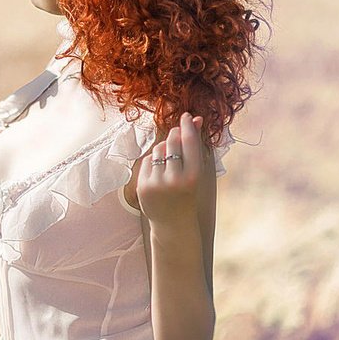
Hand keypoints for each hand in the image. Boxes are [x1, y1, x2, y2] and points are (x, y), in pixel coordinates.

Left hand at [136, 112, 205, 228]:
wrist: (173, 223)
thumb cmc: (188, 194)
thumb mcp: (196, 173)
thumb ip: (194, 147)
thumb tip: (195, 118)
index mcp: (193, 176)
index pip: (190, 142)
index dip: (187, 125)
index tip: (186, 115)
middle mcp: (175, 179)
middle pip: (172, 142)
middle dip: (175, 134)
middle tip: (177, 132)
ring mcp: (157, 183)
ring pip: (158, 149)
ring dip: (164, 148)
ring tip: (170, 161)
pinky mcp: (143, 186)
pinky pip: (147, 160)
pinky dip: (154, 161)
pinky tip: (159, 172)